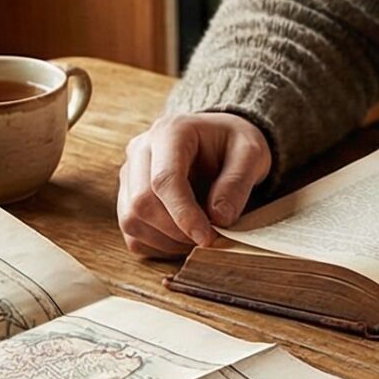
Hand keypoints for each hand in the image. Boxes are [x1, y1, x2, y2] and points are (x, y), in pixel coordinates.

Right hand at [119, 112, 272, 257]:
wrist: (219, 141)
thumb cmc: (234, 144)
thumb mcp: (251, 154)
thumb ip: (237, 182)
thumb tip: (219, 218)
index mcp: (171, 132)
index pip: (164, 179)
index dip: (184, 214)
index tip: (206, 238)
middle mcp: (141, 150)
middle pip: (141, 202)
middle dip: (176, 231)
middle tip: (208, 238)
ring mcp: (129, 175)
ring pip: (131, 221)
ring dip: (166, 241)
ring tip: (199, 237)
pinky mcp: (126, 197)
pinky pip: (132, 234)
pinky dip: (157, 246)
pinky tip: (182, 238)